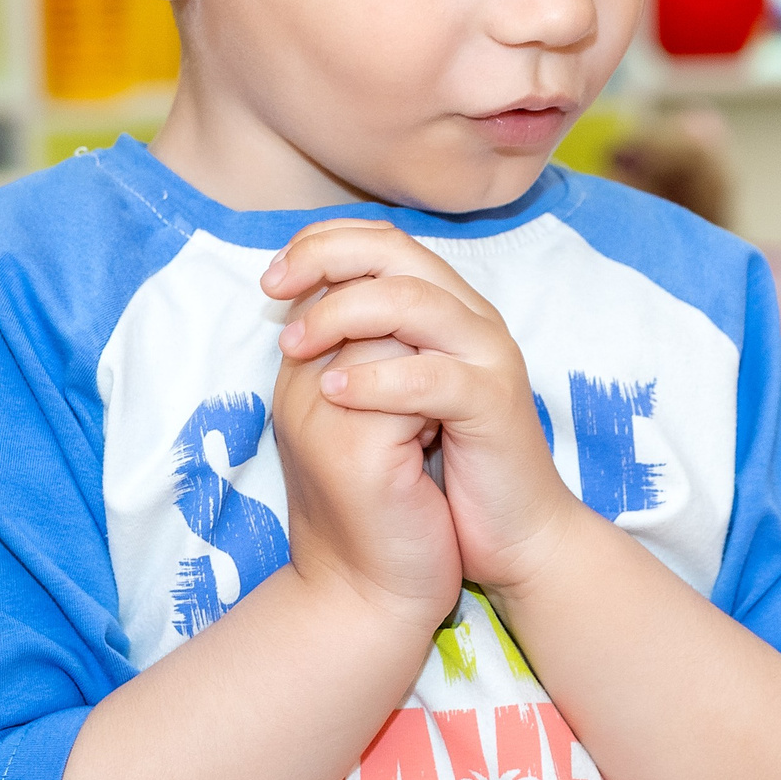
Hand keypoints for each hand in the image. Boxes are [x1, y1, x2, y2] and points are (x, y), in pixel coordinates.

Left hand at [263, 220, 584, 594]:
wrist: (509, 537)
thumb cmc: (443, 470)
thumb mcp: (386, 395)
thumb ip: (358, 345)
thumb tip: (295, 306)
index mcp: (446, 308)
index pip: (384, 241)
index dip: (323, 243)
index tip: (271, 275)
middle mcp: (472, 319)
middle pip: (397, 253)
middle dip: (326, 259)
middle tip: (273, 288)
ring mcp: (489, 356)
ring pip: (413, 301)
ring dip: (341, 315)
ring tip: (295, 346)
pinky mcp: (495, 404)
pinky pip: (430, 376)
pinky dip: (376, 379)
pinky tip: (335, 392)